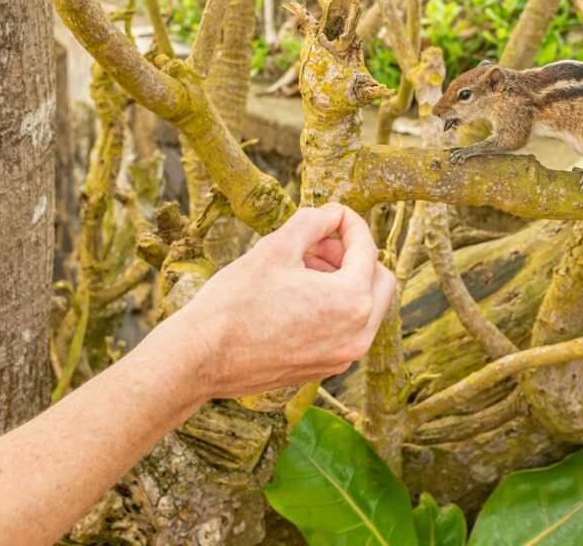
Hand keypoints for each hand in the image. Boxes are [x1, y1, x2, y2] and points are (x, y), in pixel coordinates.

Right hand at [166, 203, 395, 399]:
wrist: (202, 358)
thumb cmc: (235, 301)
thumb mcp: (276, 248)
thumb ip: (314, 222)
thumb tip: (333, 214)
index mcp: (352, 301)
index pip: (367, 248)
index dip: (350, 223)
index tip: (332, 214)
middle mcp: (357, 334)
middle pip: (380, 280)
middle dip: (354, 255)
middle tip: (319, 244)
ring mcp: (343, 356)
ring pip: (366, 307)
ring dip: (344, 280)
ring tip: (303, 267)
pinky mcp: (326, 368)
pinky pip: (347, 330)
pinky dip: (335, 307)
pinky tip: (298, 295)